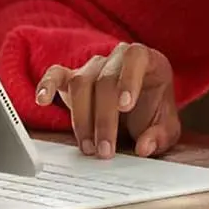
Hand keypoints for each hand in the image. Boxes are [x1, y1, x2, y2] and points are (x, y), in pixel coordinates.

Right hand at [35, 43, 180, 159]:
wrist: (139, 108)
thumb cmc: (153, 112)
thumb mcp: (166, 126)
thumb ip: (160, 135)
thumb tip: (144, 147)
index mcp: (147, 60)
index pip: (135, 58)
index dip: (129, 79)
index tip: (124, 106)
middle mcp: (117, 58)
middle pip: (104, 80)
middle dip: (104, 119)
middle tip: (105, 150)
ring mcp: (92, 66)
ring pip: (81, 83)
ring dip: (82, 118)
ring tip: (88, 147)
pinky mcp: (71, 77)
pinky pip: (55, 74)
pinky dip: (47, 85)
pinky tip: (42, 100)